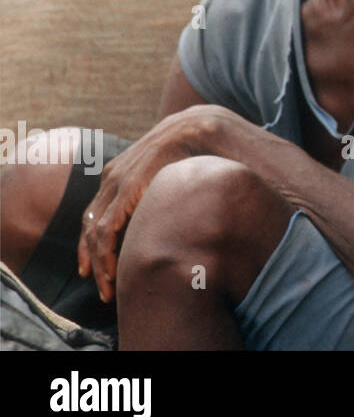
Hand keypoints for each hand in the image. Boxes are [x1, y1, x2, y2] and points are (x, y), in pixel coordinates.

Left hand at [77, 105, 229, 302]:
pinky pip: (106, 228)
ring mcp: (116, 183)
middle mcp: (112, 178)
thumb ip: (164, 193)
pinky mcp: (126, 189)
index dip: (93, 244)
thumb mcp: (171, 175)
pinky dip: (105, 253)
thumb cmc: (193, 152)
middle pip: (90, 225)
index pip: (97, 215)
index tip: (97, 270)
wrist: (199, 128)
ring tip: (108, 288)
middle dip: (92, 259)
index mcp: (121, 174)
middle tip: (101, 286)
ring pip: (94, 231)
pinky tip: (113, 272)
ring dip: (100, 263)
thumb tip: (174, 217)